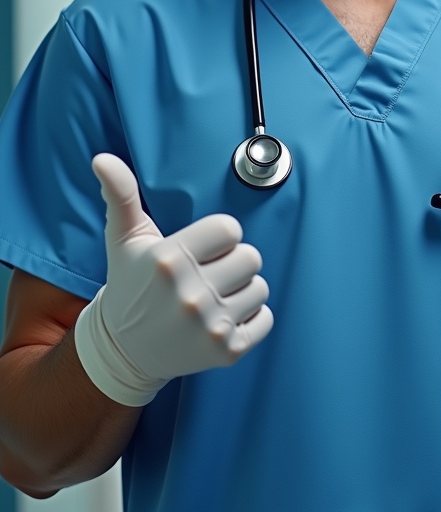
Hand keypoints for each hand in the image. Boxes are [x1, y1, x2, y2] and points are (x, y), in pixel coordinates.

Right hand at [74, 154, 272, 405]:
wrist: (123, 350)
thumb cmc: (130, 285)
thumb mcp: (124, 239)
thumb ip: (121, 195)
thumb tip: (103, 159)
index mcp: (169, 261)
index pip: (230, 228)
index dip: (218, 237)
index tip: (200, 249)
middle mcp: (190, 295)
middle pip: (251, 256)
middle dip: (232, 262)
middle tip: (208, 274)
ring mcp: (209, 327)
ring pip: (260, 287)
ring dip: (241, 290)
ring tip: (213, 297)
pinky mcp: (225, 352)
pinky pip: (266, 319)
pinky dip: (251, 318)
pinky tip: (222, 319)